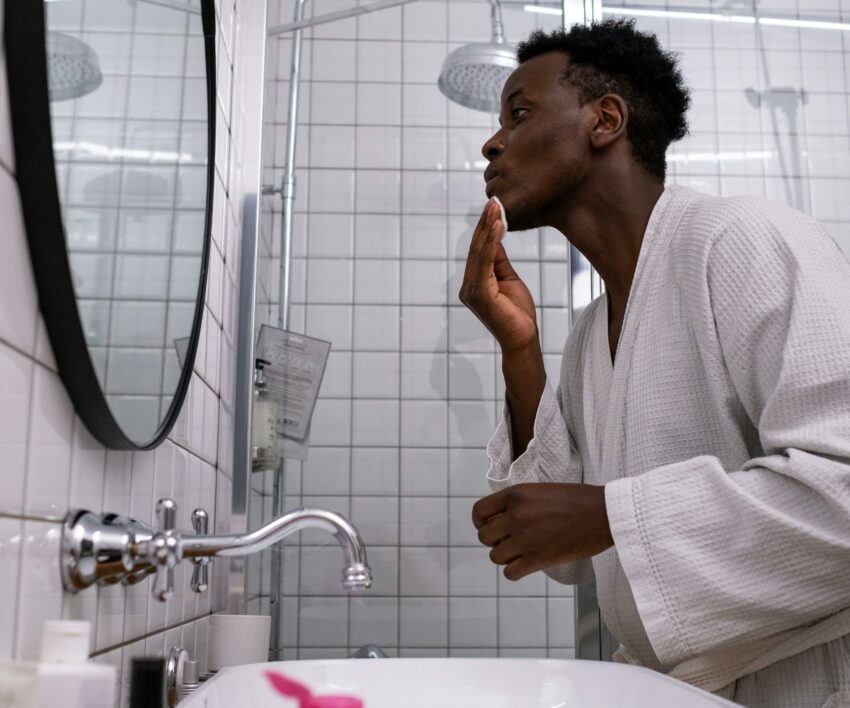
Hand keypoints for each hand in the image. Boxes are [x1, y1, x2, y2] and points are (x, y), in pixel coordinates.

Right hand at [458, 199, 537, 353]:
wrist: (523, 339)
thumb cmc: (517, 313)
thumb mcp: (509, 279)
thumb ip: (499, 261)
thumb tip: (495, 237)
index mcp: (473, 283)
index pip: (478, 251)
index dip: (484, 228)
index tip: (493, 207)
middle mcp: (468, 287)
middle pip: (476, 249)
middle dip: (485, 223)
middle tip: (493, 201)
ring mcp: (472, 292)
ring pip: (479, 253)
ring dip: (488, 229)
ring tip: (496, 209)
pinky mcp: (481, 296)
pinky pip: (485, 264)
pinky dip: (491, 244)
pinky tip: (498, 228)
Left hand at [472, 483, 613, 580]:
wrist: (605, 514)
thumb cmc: (579, 500)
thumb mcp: (542, 491)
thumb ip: (520, 503)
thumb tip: (502, 519)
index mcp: (516, 494)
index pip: (479, 511)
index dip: (481, 522)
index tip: (491, 527)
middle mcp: (516, 515)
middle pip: (484, 537)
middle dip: (495, 541)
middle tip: (511, 542)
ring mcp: (525, 538)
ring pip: (495, 556)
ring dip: (506, 557)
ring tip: (522, 553)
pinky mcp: (537, 558)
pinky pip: (510, 572)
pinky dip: (516, 571)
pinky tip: (527, 565)